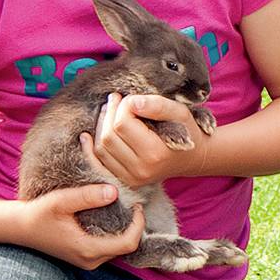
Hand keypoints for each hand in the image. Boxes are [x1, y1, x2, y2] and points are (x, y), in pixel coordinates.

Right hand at [9, 181, 140, 268]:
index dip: (138, 225)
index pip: (128, 243)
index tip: (136, 205)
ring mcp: (87, 261)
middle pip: (126, 247)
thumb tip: (114, 192)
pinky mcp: (85, 257)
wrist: (20, 228)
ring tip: (122, 208)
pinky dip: (114, 234)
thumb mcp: (61, 200)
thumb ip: (87, 196)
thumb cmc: (38, 214)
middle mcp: (90, 260)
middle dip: (134, 227)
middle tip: (131, 204)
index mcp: (88, 249)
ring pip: (118, 249)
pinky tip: (110, 216)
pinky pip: (108, 248)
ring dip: (124, 230)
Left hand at [81, 92, 204, 190]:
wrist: (193, 158)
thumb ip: (157, 105)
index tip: (132, 99)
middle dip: (110, 114)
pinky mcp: (125, 181)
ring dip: (100, 126)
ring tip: (110, 111)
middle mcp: (142, 170)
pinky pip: (99, 163)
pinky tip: (87, 134)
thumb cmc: (186, 131)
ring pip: (101, 149)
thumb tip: (131, 102)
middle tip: (116, 99)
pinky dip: (91, 147)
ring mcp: (132, 178)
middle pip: (108, 137)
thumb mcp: (179, 112)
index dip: (123, 106)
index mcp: (155, 153)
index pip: (122, 124)